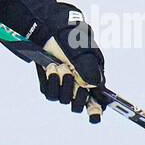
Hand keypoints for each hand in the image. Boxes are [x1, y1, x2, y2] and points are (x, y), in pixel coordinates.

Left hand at [36, 3, 104, 122]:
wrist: (46, 27)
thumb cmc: (69, 36)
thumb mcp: (82, 49)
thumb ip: (89, 67)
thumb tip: (94, 85)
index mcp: (93, 77)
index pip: (98, 100)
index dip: (96, 110)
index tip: (94, 117)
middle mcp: (79, 83)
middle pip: (79, 104)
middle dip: (76, 96)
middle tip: (73, 79)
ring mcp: (63, 83)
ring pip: (62, 99)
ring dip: (61, 84)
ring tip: (59, 66)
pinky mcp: (48, 82)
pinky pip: (48, 92)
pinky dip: (49, 81)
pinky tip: (50, 67)